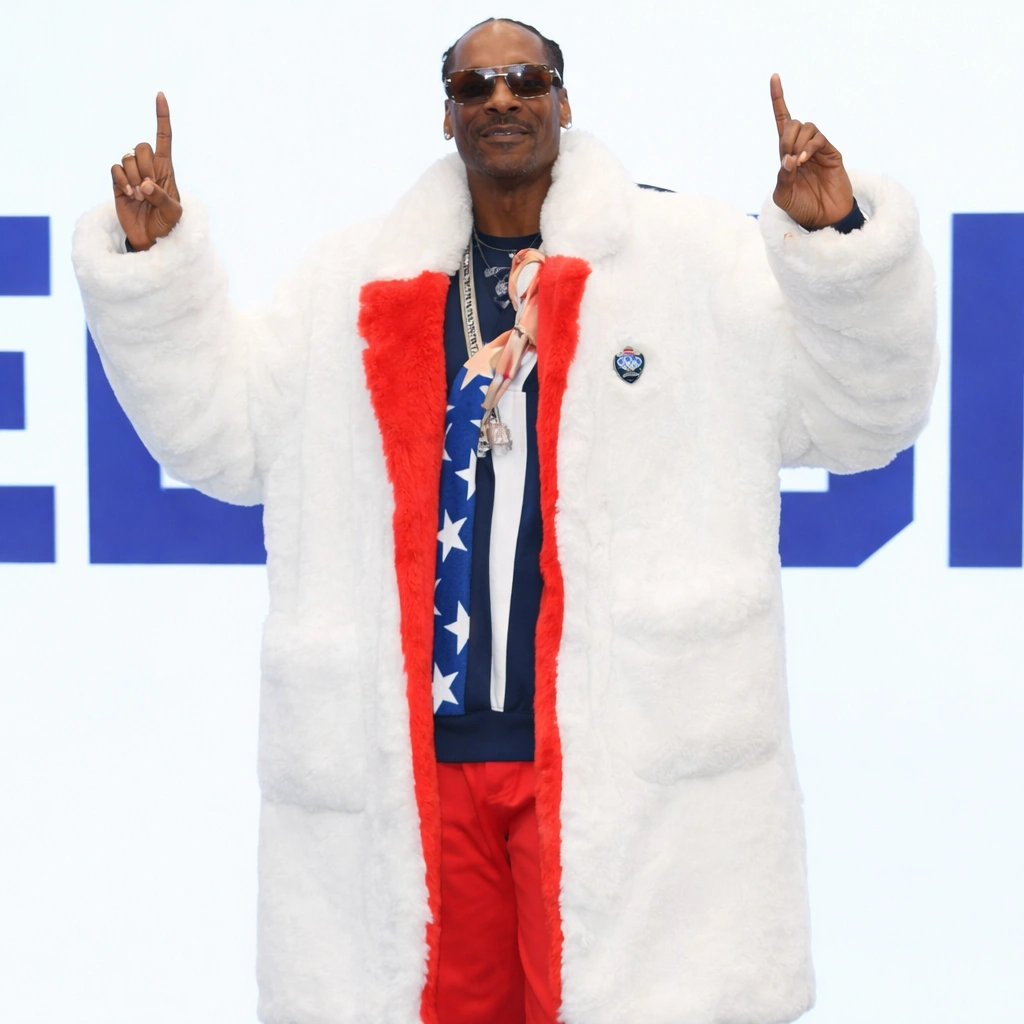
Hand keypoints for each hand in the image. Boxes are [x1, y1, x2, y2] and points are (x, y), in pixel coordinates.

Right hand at [111, 92, 181, 250]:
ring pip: (127, 158)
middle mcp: (148, 168)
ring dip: (133, 178)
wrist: (151, 240)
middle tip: (149, 190)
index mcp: (166, 170)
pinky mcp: (118, 183)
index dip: (162, 117)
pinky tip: (128, 195)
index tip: (160, 95)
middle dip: (144, 167)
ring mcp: (132, 175)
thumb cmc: (168, 226)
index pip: (164, 138)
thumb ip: (162, 197)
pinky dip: (121, 181)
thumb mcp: (174, 213)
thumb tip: (145, 184)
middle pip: (141, 147)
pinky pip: (115, 170)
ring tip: (140, 197)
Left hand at [771, 74, 853, 229]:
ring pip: (806, 127)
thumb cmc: (801, 208)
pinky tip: (804, 161)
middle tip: (787, 159)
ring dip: (797, 142)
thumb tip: (787, 158)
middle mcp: (801, 147)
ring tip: (797, 164)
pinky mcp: (831, 153)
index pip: (782, 121)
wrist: (824, 219)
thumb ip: (782, 178)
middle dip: (786, 136)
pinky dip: (808, 147)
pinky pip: (818, 139)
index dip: (778, 99)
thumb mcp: (783, 196)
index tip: (774, 76)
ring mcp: (817, 149)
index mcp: (786, 154)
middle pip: (792, 123)